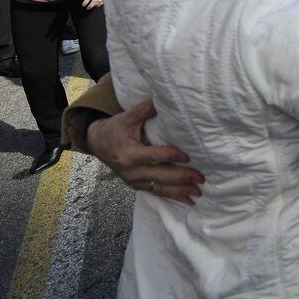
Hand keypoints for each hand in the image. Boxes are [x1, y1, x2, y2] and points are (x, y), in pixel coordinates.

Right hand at [85, 99, 203, 204]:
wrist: (97, 144)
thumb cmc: (114, 128)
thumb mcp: (127, 117)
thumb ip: (145, 109)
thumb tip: (164, 96)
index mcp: (128, 153)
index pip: (153, 156)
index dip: (170, 156)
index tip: (188, 156)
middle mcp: (131, 171)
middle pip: (159, 176)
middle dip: (181, 178)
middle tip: (200, 178)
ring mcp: (133, 181)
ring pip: (160, 188)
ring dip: (180, 191)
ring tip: (198, 193)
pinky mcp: (136, 186)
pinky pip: (156, 193)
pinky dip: (173, 197)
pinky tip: (188, 202)